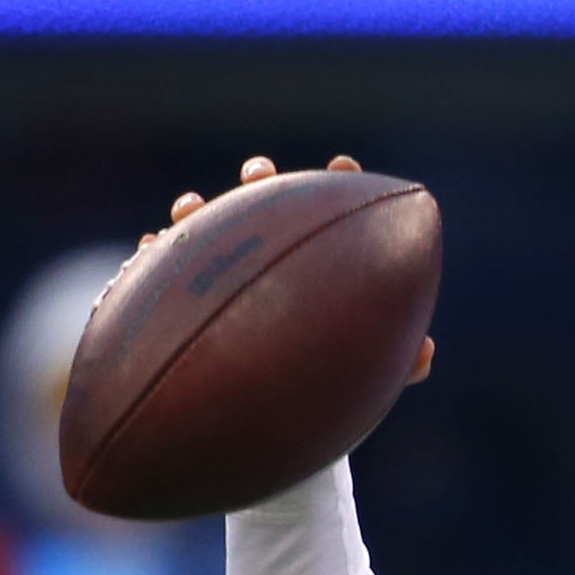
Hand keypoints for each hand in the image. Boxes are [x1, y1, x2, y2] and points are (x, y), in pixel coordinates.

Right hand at [143, 154, 434, 384]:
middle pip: (262, 201)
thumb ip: (395, 364)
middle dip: (260, 181)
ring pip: (204, 225)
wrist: (268, 407)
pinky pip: (158, 268)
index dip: (337, 182)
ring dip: (196, 210)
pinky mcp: (178, 293)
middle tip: (260, 176)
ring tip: (192, 207)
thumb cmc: (324, 380)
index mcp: (315, 259)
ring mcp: (220, 268)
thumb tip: (424, 356)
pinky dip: (153, 255)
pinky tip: (150, 249)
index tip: (343, 168)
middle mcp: (266, 252)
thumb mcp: (361, 371)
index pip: (329, 207)